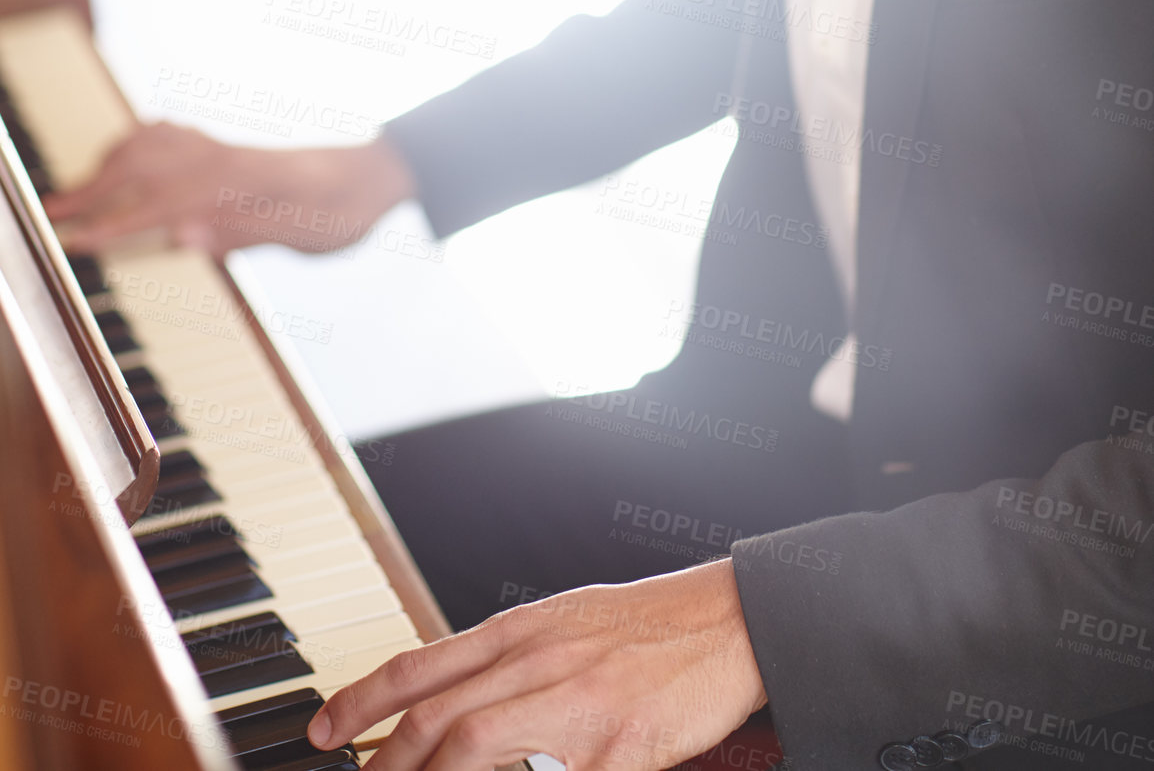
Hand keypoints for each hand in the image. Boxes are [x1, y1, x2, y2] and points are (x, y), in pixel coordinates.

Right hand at [42, 122, 416, 258]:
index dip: (114, 224)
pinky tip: (129, 149)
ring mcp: (225, 148)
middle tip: (52, 217)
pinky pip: (172, 135)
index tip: (76, 242)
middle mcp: (224, 157)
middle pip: (141, 167)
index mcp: (237, 181)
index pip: (159, 203)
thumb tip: (179, 236)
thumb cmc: (345, 209)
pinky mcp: (231, 149)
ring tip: (74, 189)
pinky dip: (137, 141)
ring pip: (150, 144)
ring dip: (107, 164)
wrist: (377, 174)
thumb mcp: (304, 234)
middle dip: (91, 191)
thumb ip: (243, 233)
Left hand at [308, 560, 768, 770]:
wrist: (729, 619)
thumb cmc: (650, 624)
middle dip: (384, 761)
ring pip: (474, 748)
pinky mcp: (617, 748)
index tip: (325, 730)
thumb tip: (455, 690)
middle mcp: (539, 660)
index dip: (362, 700)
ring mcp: (576, 706)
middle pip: (437, 717)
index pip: (421, 665)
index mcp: (523, 628)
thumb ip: (511, 655)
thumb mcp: (567, 620)